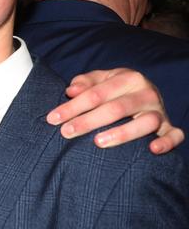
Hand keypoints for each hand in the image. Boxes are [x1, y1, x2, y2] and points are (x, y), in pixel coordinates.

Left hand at [47, 68, 183, 153]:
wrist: (144, 94)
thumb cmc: (115, 90)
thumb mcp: (101, 80)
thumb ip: (85, 82)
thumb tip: (71, 90)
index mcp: (128, 78)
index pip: (96, 93)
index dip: (73, 106)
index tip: (52, 119)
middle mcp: (146, 93)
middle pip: (117, 108)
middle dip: (89, 120)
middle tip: (66, 133)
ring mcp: (159, 111)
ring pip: (146, 122)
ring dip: (122, 133)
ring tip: (98, 142)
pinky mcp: (169, 127)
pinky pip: (174, 135)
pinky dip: (167, 142)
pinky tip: (152, 150)